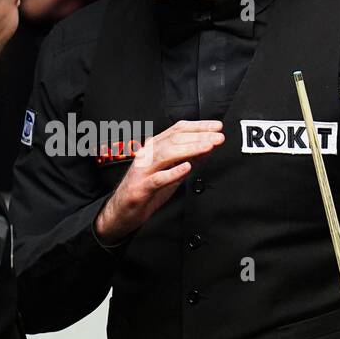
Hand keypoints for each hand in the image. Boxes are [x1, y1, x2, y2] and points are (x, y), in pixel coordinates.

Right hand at [94, 119, 223, 242]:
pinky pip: (158, 178)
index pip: (177, 130)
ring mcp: (143, 170)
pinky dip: (173, 172)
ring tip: (208, 147)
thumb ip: (187, 159)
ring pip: (167, 154)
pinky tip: (187, 167)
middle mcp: (147, 155)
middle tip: (218, 136)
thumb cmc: (146, 190)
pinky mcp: (141, 188)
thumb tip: (207, 147)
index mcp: (154, 148)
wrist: (121, 211)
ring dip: (190, 149)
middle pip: (174, 140)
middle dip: (199, 136)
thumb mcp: (170, 172)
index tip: (216, 126)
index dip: (199, 126)